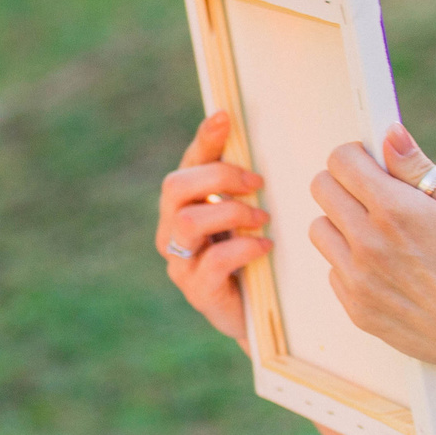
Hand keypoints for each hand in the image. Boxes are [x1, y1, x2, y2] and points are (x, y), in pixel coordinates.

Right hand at [156, 112, 270, 347]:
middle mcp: (171, 229)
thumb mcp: (246, 217)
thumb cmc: (251, 258)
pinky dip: (243, 248)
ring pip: (189, 222)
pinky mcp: (197, 290)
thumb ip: (244, 186)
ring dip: (231, 213)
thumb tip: (260, 143)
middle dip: (219, 177)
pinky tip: (264, 247)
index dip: (204, 139)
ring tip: (263, 219)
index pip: (188, 162)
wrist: (256, 317)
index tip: (225, 117)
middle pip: (176, 186)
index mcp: (183, 205)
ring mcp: (180, 261)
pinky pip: (213, 260)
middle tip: (257, 183)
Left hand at [305, 128, 435, 387]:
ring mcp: (357, 280)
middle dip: (346, 183)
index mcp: (395, 211)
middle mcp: (367, 244)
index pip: (340, 161)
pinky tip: (387, 269)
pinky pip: (332, 269)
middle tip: (376, 195)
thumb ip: (421, 170)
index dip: (357, 156)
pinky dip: (351, 262)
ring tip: (382, 233)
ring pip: (319, 229)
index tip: (373, 165)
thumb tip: (390, 136)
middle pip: (321, 189)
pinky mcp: (356, 309)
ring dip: (342, 223)